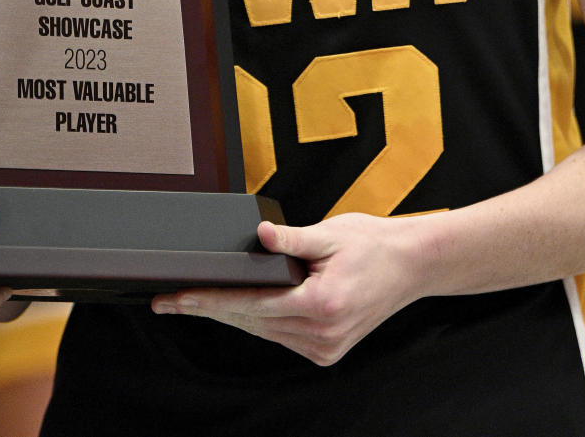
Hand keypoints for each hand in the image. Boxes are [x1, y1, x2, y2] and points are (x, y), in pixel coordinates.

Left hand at [151, 213, 423, 365]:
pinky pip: (281, 336)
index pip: (251, 304)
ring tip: (196, 303)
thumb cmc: (374, 245)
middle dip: (210, 310)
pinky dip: (259, 322)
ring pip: (263, 332)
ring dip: (232, 317)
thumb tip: (258, 236)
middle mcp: (322, 333)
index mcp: (321, 304)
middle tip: (171, 301)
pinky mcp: (327, 350)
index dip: (210, 300)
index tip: (179, 298)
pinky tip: (239, 309)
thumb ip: (290, 239)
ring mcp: (325, 347)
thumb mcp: (330, 234)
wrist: (413, 265)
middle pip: (251, 322)